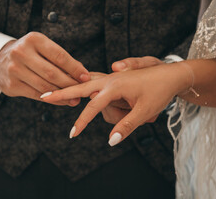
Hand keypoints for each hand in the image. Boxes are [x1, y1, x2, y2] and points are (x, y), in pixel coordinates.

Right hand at [0, 32, 89, 105]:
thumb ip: (60, 59)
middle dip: (70, 83)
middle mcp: (21, 53)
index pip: (59, 56)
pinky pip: (36, 95)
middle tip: (82, 90)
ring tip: (75, 99)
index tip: (86, 77)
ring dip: (63, 95)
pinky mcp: (11, 85)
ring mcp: (14, 70)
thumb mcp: (42, 48)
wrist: (0, 60)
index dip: (74, 68)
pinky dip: (52, 100)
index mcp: (33, 39)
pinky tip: (62, 101)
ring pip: (45, 86)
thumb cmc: (30, 53)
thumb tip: (82, 74)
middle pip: (52, 73)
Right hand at [42, 63, 189, 145]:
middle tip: (43, 96)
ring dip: (78, 91)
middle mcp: (110, 79)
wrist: (172, 74)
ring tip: (60, 95)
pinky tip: (79, 87)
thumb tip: (110, 141)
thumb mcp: (145, 111)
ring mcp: (112, 78)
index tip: (72, 134)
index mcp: (115, 86)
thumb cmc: (160, 92)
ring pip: (90, 86)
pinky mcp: (116, 79)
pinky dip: (85, 85)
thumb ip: (126, 126)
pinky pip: (97, 82)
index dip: (82, 122)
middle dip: (61, 91)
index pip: (92, 106)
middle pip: (80, 86)